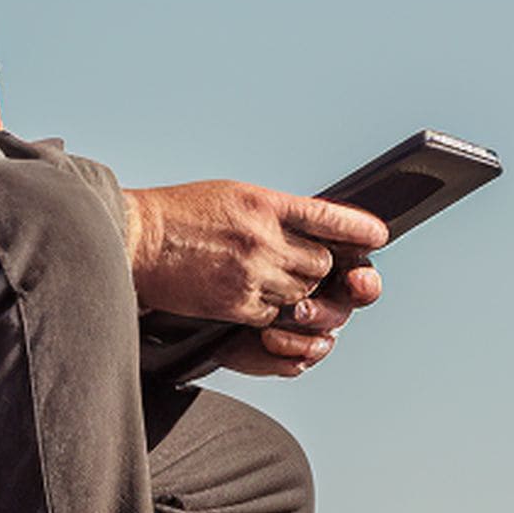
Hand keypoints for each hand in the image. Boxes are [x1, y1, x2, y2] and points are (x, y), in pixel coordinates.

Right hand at [122, 181, 385, 379]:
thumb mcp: (232, 195)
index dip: (358, 229)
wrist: (135, 239)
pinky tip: (248, 296)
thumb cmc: (179, 215)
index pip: (328, 217)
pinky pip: (274, 317)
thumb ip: (274, 212)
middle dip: (318, 269)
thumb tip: (309, 229)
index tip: (378, 236)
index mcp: (264, 203)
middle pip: (322, 265)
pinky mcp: (237, 304)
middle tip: (304, 267)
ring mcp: (252, 273)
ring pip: (302, 294)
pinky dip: (269, 312)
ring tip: (269, 280)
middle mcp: (264, 237)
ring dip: (294, 293)